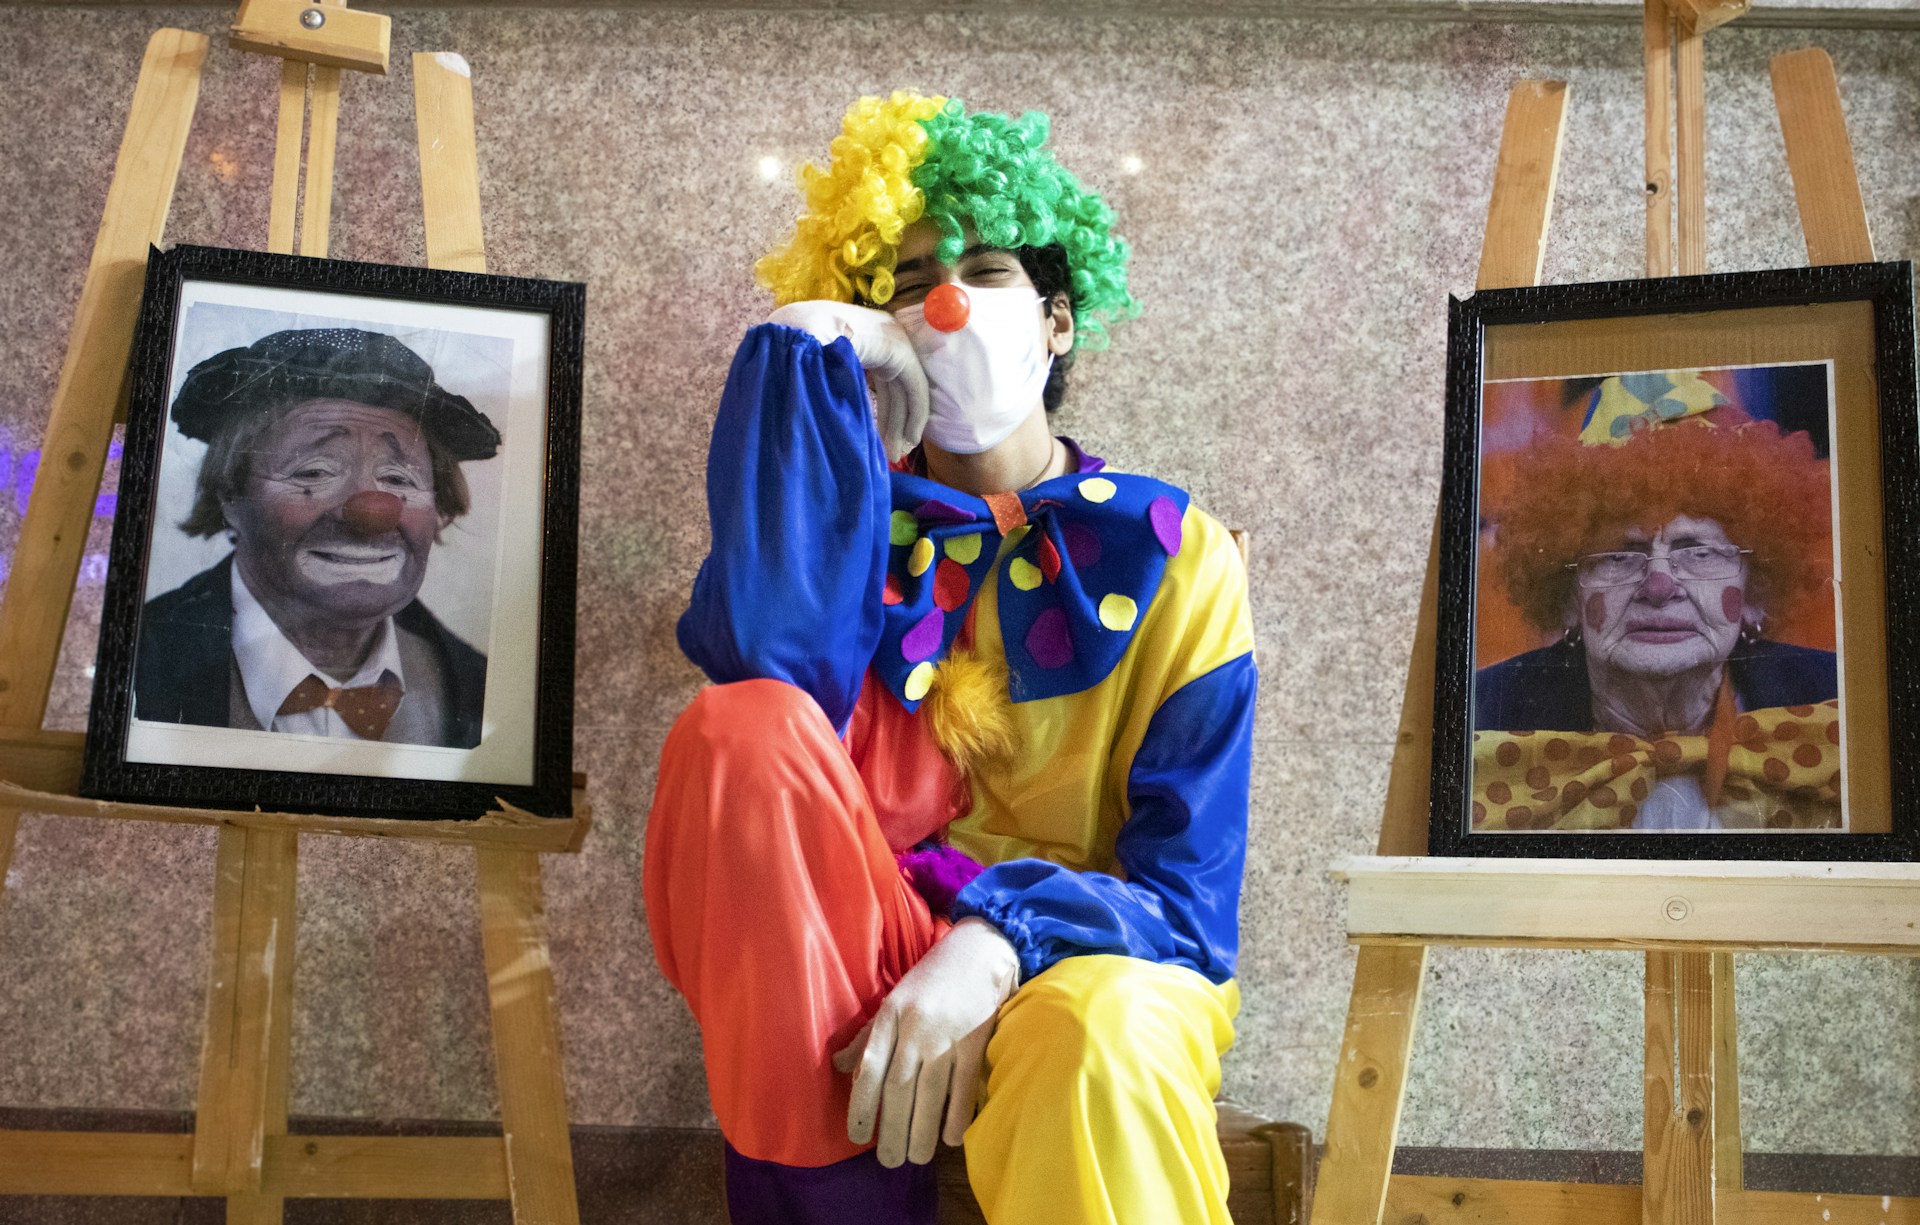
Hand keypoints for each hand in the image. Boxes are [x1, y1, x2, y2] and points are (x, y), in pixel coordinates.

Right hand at [768, 300, 929, 460]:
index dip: (879, 413)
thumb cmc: (794, 359)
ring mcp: (892, 343)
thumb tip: (830, 424)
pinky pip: (915, 389)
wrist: (799, 337)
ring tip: (895, 455)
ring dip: (900, 426)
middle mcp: (877, 341)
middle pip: (890, 390)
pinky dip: (915, 416)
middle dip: (890, 424)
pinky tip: (911, 440)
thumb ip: (826, 395)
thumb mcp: (811, 380)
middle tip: (889, 453)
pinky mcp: (901, 352)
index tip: (875, 439)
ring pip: (903, 393)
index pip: (876, 382)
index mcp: (856, 343)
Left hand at [832, 917, 1019, 1165]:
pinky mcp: (976, 1041)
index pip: (869, 1068)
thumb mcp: (894, 999)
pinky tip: (950, 1138)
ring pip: (930, 1094)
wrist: (981, 950)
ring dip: (922, 1131)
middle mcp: (915, 1028)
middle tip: (889, 1161)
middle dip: (892, 1130)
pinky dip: (956, 1115)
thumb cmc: (933, 977)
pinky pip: (963, 1087)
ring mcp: (947, 1036)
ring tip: (916, 1157)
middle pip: (899, 1089)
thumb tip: (841, 1068)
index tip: (857, 1137)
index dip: (861, 1105)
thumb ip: (868, 1036)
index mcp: (890, 1016)